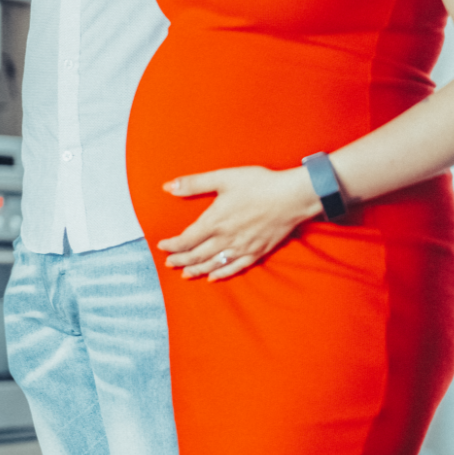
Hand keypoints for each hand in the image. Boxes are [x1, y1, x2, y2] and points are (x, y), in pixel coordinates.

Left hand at [156, 166, 322, 279]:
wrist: (292, 196)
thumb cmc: (258, 184)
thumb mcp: (222, 178)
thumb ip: (194, 183)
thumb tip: (167, 187)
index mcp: (214, 221)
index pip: (186, 240)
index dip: (171, 245)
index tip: (161, 246)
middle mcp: (226, 239)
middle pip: (197, 255)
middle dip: (180, 260)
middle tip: (168, 263)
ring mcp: (242, 248)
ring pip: (214, 264)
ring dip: (197, 270)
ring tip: (185, 273)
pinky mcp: (257, 252)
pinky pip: (235, 268)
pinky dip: (221, 274)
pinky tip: (213, 277)